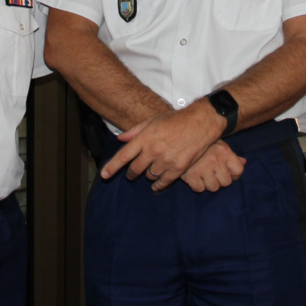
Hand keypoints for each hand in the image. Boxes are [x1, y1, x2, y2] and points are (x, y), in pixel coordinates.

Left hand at [101, 106, 221, 190]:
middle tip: (132, 174)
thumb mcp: (153, 121)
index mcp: (144, 138)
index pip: (123, 156)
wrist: (200, 122)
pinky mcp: (178, 168)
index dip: (112, 167)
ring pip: (149, 176)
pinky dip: (158, 185)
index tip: (104, 175)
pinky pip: (163, 182)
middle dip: (131, 173)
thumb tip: (120, 139)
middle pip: (135, 169)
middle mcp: (153, 150)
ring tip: (151, 171)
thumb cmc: (176, 119)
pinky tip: (156, 186)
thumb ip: (135, 131)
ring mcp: (165, 160)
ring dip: (148, 175)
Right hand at [179, 141, 245, 192]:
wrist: (179, 140)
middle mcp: (215, 159)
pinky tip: (194, 175)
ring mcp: (203, 168)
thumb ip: (231, 156)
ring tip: (201, 172)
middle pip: (226, 182)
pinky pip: (199, 189)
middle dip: (219, 179)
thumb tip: (244, 162)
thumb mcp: (218, 145)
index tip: (226, 171)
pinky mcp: (191, 175)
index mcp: (224, 151)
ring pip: (213, 187)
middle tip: (210, 171)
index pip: (239, 171)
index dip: (233, 174)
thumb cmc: (202, 145)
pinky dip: (196, 185)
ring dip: (208, 183)